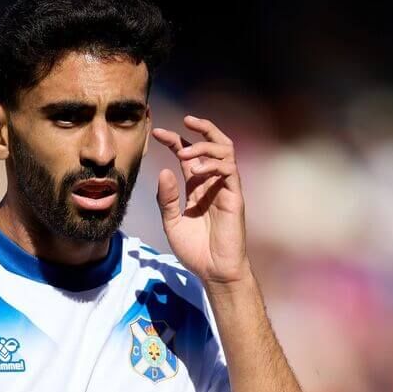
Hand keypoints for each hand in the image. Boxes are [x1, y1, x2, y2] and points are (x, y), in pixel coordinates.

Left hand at [152, 115, 250, 286]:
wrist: (213, 271)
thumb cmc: (195, 250)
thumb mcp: (172, 222)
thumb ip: (167, 198)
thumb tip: (164, 170)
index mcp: (197, 186)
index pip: (188, 154)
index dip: (174, 139)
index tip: (157, 132)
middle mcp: (212, 182)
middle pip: (213, 144)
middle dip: (202, 128)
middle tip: (185, 121)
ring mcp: (225, 188)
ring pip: (225, 151)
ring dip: (205, 145)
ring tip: (185, 152)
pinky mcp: (235, 197)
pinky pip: (229, 170)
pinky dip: (213, 164)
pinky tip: (197, 171)